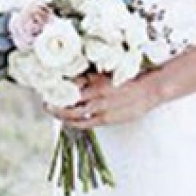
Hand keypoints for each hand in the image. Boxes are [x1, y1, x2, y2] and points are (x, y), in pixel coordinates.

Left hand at [44, 71, 161, 128]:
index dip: (57, 85)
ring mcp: (100, 107)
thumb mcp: (109, 71)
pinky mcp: (106, 119)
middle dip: (54, 99)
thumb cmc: (132, 78)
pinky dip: (72, 122)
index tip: (49, 84)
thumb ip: (93, 75)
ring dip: (59, 112)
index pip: (70, 83)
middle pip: (67, 98)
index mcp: (96, 79)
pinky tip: (66, 121)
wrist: (151, 89)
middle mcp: (96, 93)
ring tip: (51, 109)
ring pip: (72, 113)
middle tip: (45, 98)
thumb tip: (78, 76)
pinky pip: (84, 123)